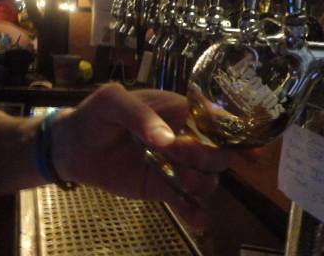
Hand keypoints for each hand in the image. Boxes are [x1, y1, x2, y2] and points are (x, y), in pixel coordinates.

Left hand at [52, 83, 230, 227]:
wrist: (72, 146)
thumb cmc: (95, 115)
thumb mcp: (112, 102)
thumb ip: (140, 115)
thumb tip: (167, 141)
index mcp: (177, 111)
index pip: (216, 121)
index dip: (236, 134)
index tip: (252, 150)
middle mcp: (183, 139)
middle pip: (217, 153)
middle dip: (209, 158)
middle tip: (182, 155)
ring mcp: (174, 166)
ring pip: (207, 179)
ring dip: (201, 184)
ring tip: (180, 182)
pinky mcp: (161, 189)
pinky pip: (186, 203)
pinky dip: (195, 213)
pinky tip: (197, 220)